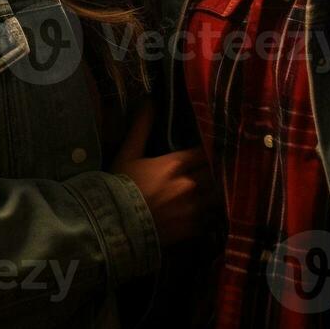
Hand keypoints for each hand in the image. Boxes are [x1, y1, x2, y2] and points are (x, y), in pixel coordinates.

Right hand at [111, 101, 216, 245]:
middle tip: (217, 169)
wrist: (113, 225)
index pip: (203, 152)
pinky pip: (211, 218)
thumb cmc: (118, 187)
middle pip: (213, 173)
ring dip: (215, 191)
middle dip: (214, 171)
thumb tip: (149, 100)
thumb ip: (141, 127)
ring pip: (216, 195)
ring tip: (215, 190)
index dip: (208, 151)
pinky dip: (211, 214)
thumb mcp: (127, 154)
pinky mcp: (192, 228)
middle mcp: (188, 184)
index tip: (210, 150)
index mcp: (174, 164)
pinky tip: (210, 212)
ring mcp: (192, 208)